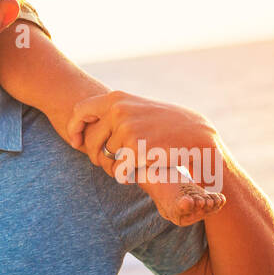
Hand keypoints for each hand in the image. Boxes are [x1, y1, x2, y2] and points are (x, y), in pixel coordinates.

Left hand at [68, 90, 221, 180]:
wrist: (198, 137)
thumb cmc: (166, 125)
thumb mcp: (138, 108)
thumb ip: (114, 111)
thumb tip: (82, 119)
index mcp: (117, 99)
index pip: (80, 111)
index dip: (75, 128)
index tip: (75, 142)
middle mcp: (118, 111)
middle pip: (91, 141)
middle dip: (98, 156)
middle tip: (111, 163)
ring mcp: (126, 130)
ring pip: (106, 158)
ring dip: (117, 166)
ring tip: (136, 162)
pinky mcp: (136, 150)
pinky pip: (118, 171)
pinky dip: (127, 175)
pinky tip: (142, 169)